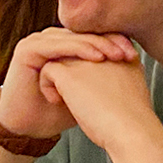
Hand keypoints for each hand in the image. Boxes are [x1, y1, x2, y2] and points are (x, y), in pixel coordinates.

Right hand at [0, 28, 137, 138]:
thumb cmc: (57, 112)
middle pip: (84, 34)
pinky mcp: (27, 49)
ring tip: (115, 55)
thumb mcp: (87, 90)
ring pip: (73, 38)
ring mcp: (37, 42)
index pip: (92, 36)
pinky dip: (78, 50)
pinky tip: (96, 58)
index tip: (134, 56)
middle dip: (109, 42)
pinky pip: (58, 46)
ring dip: (97, 45)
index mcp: (63, 46)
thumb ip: (103, 74)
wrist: (29, 128)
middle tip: (128, 53)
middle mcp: (50, 40)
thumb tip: (135, 65)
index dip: (114, 42)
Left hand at [37, 56, 159, 154]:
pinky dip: (47, 85)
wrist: (132, 131)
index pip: (94, 47)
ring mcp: (86, 59)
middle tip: (69, 92)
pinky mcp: (70, 73)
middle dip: (68, 69)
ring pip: (59, 56)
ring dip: (57, 77)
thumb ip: (118, 76)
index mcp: (122, 51)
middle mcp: (103, 49)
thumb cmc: (131, 119)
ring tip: (62, 97)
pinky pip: (48, 70)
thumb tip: (100, 79)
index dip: (84, 65)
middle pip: (76, 49)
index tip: (87, 89)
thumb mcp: (131, 89)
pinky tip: (57, 101)